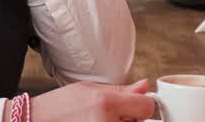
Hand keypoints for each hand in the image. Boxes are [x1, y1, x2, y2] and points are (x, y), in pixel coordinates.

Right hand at [18, 80, 158, 121]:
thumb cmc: (57, 107)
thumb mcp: (89, 89)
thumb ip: (121, 90)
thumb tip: (145, 86)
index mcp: (105, 104)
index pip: (147, 107)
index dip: (142, 104)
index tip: (135, 104)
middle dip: (130, 118)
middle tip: (111, 114)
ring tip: (100, 121)